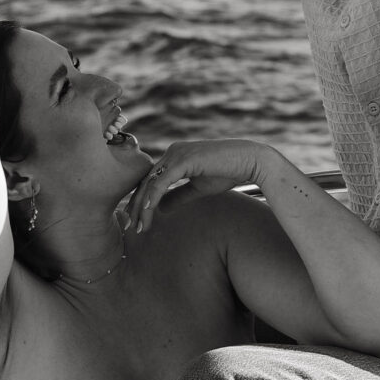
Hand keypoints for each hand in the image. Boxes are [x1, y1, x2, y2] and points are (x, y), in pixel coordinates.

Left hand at [123, 137, 271, 234]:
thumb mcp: (198, 189)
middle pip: (146, 182)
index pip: (151, 181)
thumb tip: (160, 207)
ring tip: (139, 226)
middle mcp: (172, 153)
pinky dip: (153, 196)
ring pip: (151, 183)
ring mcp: (177, 154)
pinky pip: (163, 181)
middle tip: (129, 227)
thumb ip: (179, 196)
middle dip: (136, 206)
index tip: (135, 222)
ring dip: (143, 207)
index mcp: (174, 158)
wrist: (249, 161)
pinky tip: (148, 211)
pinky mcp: (184, 159)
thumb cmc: (228, 173)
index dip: (141, 202)